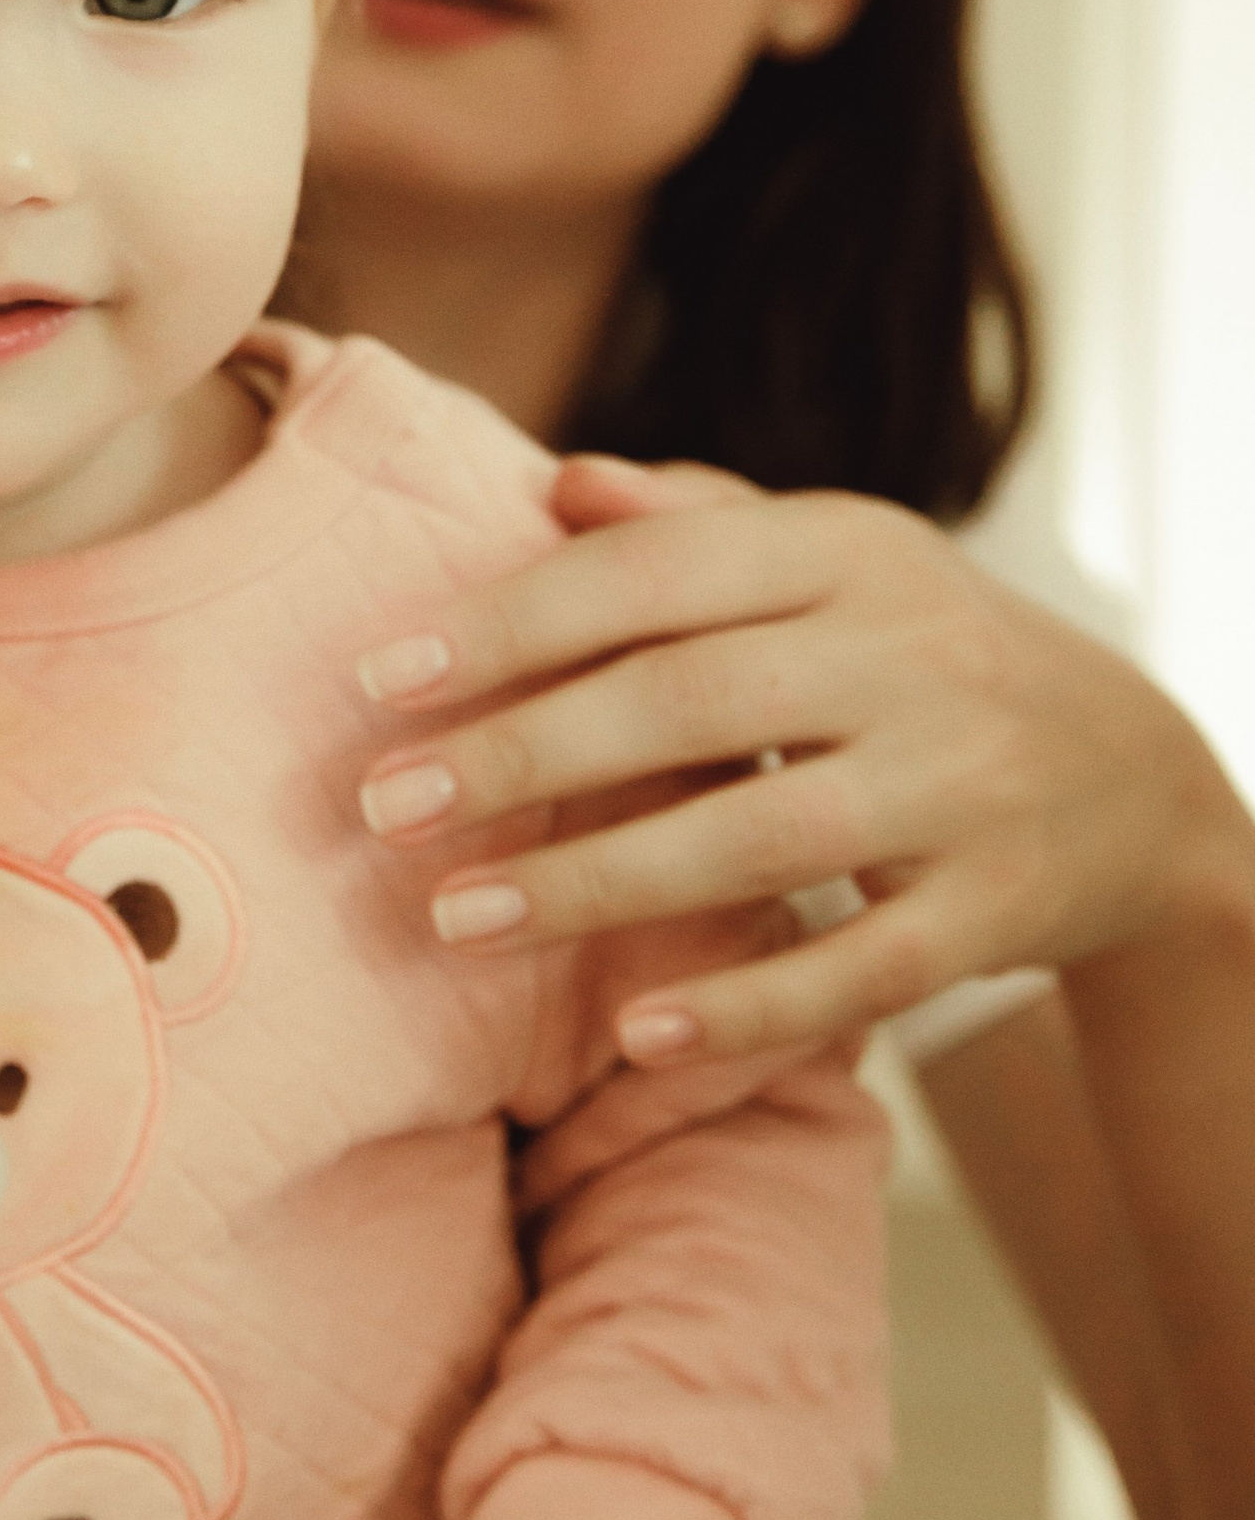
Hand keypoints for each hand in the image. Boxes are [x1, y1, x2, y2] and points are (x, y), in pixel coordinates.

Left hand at [359, 456, 1254, 1065]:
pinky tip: (635, 1035)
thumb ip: (692, 521)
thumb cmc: (921, 653)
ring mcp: (961, 787)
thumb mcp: (833, 557)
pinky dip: (746, 1008)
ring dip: (593, 884)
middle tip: (382, 806)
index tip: (377, 679)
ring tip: (453, 917)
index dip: (510, 624)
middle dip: (522, 755)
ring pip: (759, 839)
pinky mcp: (998, 911)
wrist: (1142, 778)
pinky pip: (860, 971)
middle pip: (688, 702)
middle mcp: (911, 656)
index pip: (653, 575)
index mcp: (848, 548)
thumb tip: (556, 484)